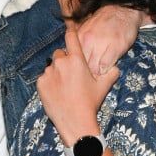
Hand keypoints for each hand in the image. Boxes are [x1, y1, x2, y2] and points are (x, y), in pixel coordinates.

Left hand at [37, 29, 118, 144]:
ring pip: (52, 67)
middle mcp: (60, 63)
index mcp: (76, 59)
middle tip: (71, 75)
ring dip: (57, 72)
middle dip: (64, 60)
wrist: (75, 122)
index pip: (70, 36)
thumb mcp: (103, 86)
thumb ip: (111, 72)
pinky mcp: (40, 84)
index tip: (70, 33)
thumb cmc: (90, 103)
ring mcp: (48, 73)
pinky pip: (44, 78)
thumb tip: (115, 66)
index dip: (71, 33)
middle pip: (60, 53)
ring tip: (65, 87)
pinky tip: (57, 93)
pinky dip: (49, 83)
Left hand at [77, 5, 146, 75]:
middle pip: (81, 66)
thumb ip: (79, 43)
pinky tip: (106, 70)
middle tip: (89, 77)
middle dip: (84, 73)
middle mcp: (87, 40)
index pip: (72, 59)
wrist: (123, 11)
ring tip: (98, 74)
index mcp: (79, 37)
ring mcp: (101, 44)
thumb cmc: (104, 23)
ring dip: (95, 74)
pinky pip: (105, 67)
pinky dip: (105, 71)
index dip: (76, 67)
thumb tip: (72, 59)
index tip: (80, 71)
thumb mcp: (86, 29)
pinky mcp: (115, 48)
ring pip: (92, 69)